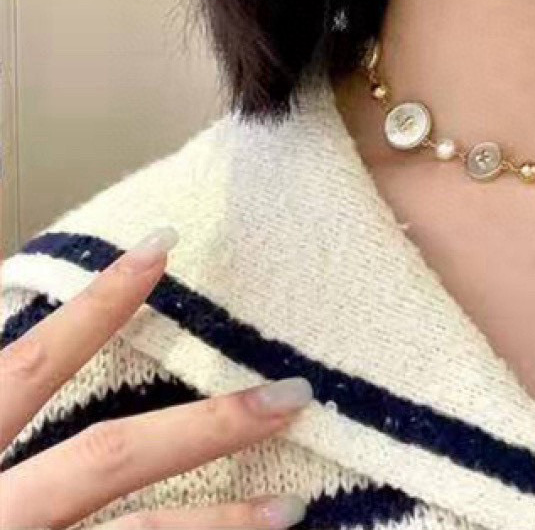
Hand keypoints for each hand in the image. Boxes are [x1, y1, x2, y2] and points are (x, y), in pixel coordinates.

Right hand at [0, 236, 310, 528]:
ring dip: (221, 522)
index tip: (162, 246)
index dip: (94, 309)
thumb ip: (1, 398)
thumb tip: (35, 342)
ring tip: (291, 509)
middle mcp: (4, 512)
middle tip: (292, 396)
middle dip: (206, 428)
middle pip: (108, 458)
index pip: (29, 368)